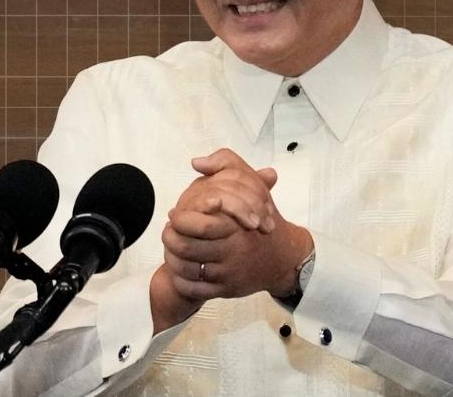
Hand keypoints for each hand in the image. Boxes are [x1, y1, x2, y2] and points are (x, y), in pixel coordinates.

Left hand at [162, 148, 313, 300]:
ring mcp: (228, 272)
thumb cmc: (263, 218)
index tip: (175, 215)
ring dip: (172, 259)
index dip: (179, 219)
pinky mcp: (226, 290)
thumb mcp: (252, 185)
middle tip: (168, 232)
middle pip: (186, 247)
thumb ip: (226, 165)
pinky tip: (179, 271)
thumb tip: (197, 162)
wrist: (284, 257)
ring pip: (187, 269)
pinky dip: (181, 281)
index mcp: (234, 225)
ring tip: (170, 249)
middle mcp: (231, 250)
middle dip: (170, 239)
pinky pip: (194, 289)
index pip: (195, 224)